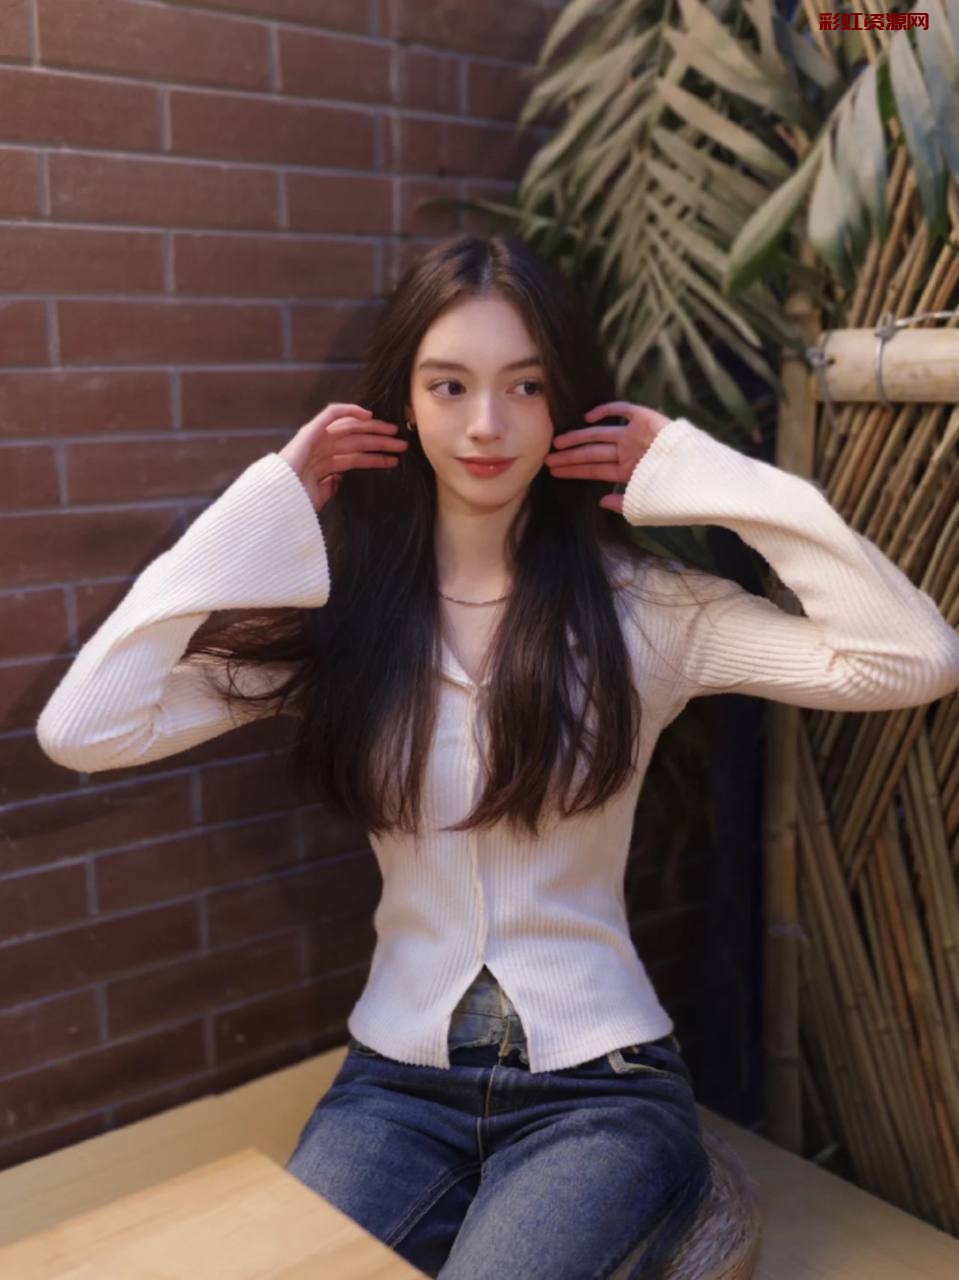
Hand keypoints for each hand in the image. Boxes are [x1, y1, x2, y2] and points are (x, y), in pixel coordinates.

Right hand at [278, 402, 407, 512]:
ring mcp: (316, 439)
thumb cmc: (294, 502)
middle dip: (380, 441)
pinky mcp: (310, 431)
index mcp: (324, 465)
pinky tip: (368, 415)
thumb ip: (331, 486)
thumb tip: (340, 479)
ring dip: (374, 431)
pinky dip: (349, 411)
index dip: (375, 457)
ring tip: (396, 435)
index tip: (393, 459)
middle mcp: (321, 449)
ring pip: (351, 430)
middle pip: (357, 442)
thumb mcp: (319, 496)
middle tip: (402, 444)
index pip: (356, 457)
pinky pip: (331, 414)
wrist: (276, 500)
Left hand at [544, 401, 671, 514]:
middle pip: (592, 453)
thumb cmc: (676, 494)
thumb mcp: (645, 507)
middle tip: (547, 458)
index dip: (574, 470)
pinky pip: (622, 411)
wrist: (702, 475)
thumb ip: (622, 505)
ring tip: (557, 443)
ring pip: (599, 435)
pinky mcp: (646, 419)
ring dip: (578, 438)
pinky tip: (586, 418)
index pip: (595, 470)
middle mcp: (628, 452)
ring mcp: (636, 435)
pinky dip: (605, 412)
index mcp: (628, 472)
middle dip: (570, 456)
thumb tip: (600, 502)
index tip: (555, 472)